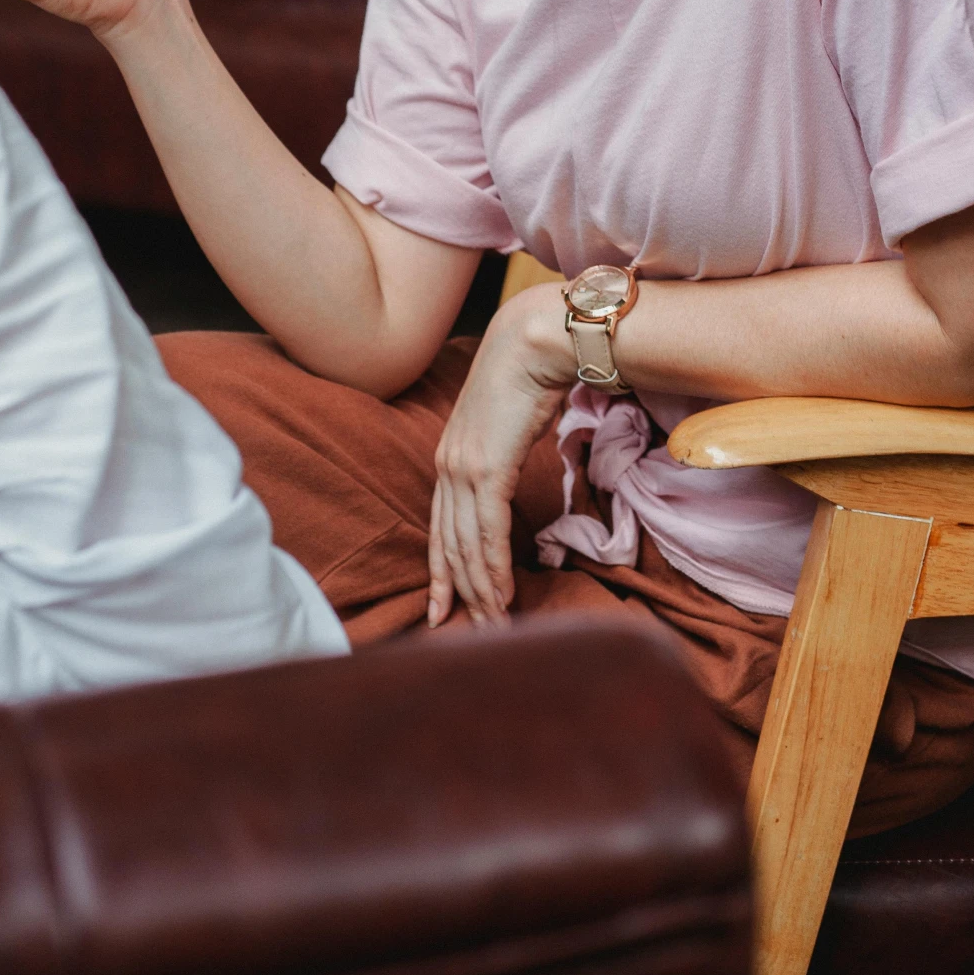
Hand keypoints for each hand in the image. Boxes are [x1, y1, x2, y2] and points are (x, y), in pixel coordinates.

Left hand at [429, 285, 574, 628]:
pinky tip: (501, 597)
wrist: (534, 341)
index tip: (442, 608)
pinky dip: (493, 570)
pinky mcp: (485, 469)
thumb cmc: (529, 376)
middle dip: (459, 593)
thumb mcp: (507, 426)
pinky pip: (485, 533)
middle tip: (470, 634)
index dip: (441, 571)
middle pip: (448, 544)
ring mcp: (463, 468)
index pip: (440, 527)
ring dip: (481, 591)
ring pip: (466, 546)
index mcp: (450, 458)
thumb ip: (502, 456)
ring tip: (493, 626)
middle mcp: (447, 467)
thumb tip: (512, 479)